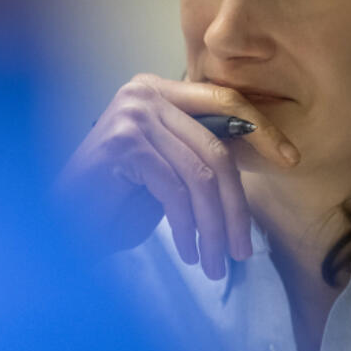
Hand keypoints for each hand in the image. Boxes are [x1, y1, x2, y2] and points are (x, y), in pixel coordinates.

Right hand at [54, 74, 299, 278]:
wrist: (60, 224)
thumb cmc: (114, 202)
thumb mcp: (170, 171)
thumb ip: (201, 152)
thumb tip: (260, 149)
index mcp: (160, 90)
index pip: (226, 101)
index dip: (261, 131)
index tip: (290, 160)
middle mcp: (145, 91)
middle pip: (216, 147)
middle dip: (236, 205)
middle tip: (242, 249)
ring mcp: (132, 114)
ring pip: (200, 174)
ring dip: (213, 226)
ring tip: (216, 261)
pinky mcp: (123, 143)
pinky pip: (174, 189)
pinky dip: (187, 226)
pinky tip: (187, 250)